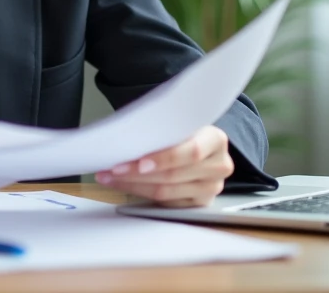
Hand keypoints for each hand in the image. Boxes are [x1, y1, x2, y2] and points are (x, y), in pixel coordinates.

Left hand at [95, 125, 232, 207]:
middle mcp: (219, 166)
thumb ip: (164, 129)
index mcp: (216, 140)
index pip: (192, 152)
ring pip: (166, 192)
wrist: (203, 145)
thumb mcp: (181, 123)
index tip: (141, 162)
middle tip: (113, 169)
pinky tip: (123, 185)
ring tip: (109, 177)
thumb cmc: (186, 131)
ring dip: (133, 185)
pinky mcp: (199, 204)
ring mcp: (211, 188)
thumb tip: (127, 136)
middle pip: (174, 175)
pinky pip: (165, 203)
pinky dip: (140, 193)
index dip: (165, 158)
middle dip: (137, 173)